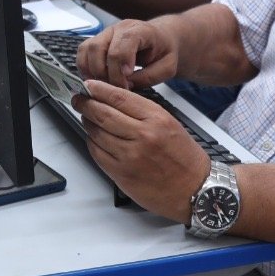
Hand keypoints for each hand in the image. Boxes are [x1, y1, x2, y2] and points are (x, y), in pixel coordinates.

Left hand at [74, 80, 208, 222]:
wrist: (195, 190)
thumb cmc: (185, 158)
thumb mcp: (170, 124)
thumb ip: (143, 112)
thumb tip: (114, 99)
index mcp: (156, 119)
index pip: (119, 97)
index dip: (99, 89)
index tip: (89, 85)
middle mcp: (142, 136)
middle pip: (103, 113)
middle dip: (86, 104)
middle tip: (79, 99)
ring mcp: (130, 156)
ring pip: (97, 133)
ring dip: (87, 123)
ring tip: (86, 117)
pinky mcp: (121, 174)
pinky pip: (98, 153)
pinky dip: (92, 143)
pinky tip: (94, 138)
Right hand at [75, 19, 179, 89]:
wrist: (162, 40)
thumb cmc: (164, 52)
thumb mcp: (167, 67)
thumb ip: (148, 76)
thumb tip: (125, 84)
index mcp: (140, 30)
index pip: (123, 43)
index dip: (121, 64)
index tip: (126, 81)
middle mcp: (119, 28)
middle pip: (98, 47)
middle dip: (105, 73)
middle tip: (117, 89)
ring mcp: (106, 33)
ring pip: (87, 49)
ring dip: (92, 72)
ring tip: (106, 86)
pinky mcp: (97, 41)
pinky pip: (82, 53)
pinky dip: (85, 69)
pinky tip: (97, 80)